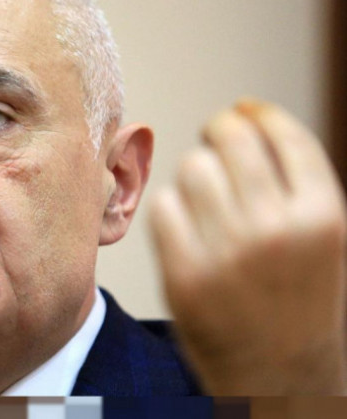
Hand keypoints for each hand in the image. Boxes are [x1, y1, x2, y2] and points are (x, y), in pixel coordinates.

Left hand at [149, 99, 346, 394]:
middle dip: (219, 132)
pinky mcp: (183, 276)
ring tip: (206, 199)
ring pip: (192, 167)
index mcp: (323, 216)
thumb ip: (293, 181)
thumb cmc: (298, 299)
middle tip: (214, 143)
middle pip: (229, 137)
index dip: (255, 113)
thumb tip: (244, 112)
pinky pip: (163, 206)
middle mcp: (278, 230)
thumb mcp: (322, 238)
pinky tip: (185, 229)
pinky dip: (170, 211)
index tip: (241, 110)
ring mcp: (227, 254)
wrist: (280, 377)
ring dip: (195, 175)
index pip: (282, 133)